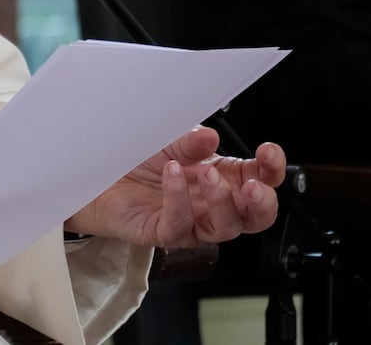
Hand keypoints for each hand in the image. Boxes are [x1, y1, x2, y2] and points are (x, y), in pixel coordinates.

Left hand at [64, 126, 285, 248]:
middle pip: (255, 217)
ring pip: (224, 229)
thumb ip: (190, 141)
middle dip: (262, 203)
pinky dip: (178, 199)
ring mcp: (191, 222)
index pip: (261, 179)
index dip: (272, 169)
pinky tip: (172, 174)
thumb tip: (210, 137)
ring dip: (222, 202)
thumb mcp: (169, 141)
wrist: (99, 175)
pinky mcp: (163, 233)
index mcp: (223, 178)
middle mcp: (212, 204)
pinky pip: (180, 225)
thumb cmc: (140, 160)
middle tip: (253, 186)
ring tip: (206, 174)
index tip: (268, 151)